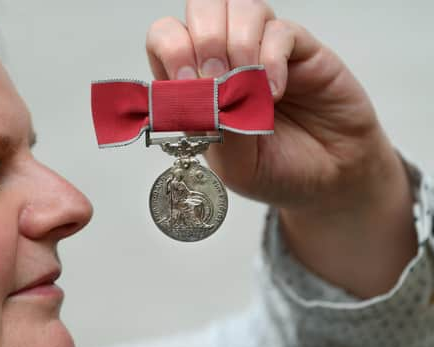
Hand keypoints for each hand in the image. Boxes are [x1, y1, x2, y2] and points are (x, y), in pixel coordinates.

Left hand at [146, 0, 416, 297]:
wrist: (329, 180)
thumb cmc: (275, 171)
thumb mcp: (233, 165)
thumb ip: (214, 127)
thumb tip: (203, 89)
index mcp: (196, 85)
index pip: (166, 38)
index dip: (172, 50)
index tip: (188, 82)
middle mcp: (225, 58)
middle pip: (200, 9)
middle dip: (203, 38)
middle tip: (218, 79)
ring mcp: (261, 49)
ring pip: (239, 7)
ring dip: (237, 43)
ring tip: (250, 88)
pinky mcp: (299, 49)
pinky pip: (279, 28)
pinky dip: (271, 57)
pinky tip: (274, 92)